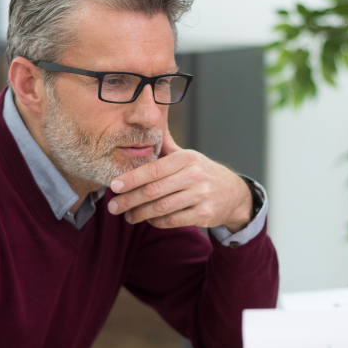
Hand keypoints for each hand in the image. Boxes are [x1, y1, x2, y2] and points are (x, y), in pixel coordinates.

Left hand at [107, 127, 252, 231]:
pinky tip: (147, 219)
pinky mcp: (204, 214)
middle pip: (155, 190)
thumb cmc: (203, 173)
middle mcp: (195, 175)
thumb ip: (166, 146)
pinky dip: (157, 221)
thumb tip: (147, 125)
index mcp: (187, 158)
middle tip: (113, 207)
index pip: (154, 169)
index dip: (132, 178)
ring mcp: (201, 196)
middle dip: (130, 200)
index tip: (114, 186)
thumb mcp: (188, 156)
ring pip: (162, 207)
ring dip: (140, 214)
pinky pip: (173, 220)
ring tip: (127, 216)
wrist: (234, 194)